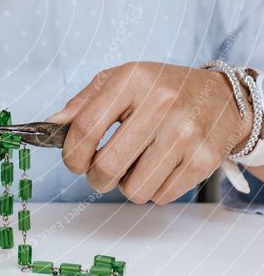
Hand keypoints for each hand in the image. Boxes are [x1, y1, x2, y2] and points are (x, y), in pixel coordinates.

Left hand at [45, 61, 253, 203]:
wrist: (224, 98)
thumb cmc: (164, 90)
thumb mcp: (122, 80)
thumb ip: (84, 102)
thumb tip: (52, 125)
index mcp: (133, 80)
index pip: (85, 126)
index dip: (71, 154)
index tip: (74, 162)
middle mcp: (161, 104)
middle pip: (107, 166)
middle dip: (96, 178)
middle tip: (101, 172)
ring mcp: (185, 133)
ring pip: (134, 189)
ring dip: (127, 185)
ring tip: (135, 166)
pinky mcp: (203, 160)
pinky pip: (160, 196)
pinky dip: (153, 189)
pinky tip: (160, 168)